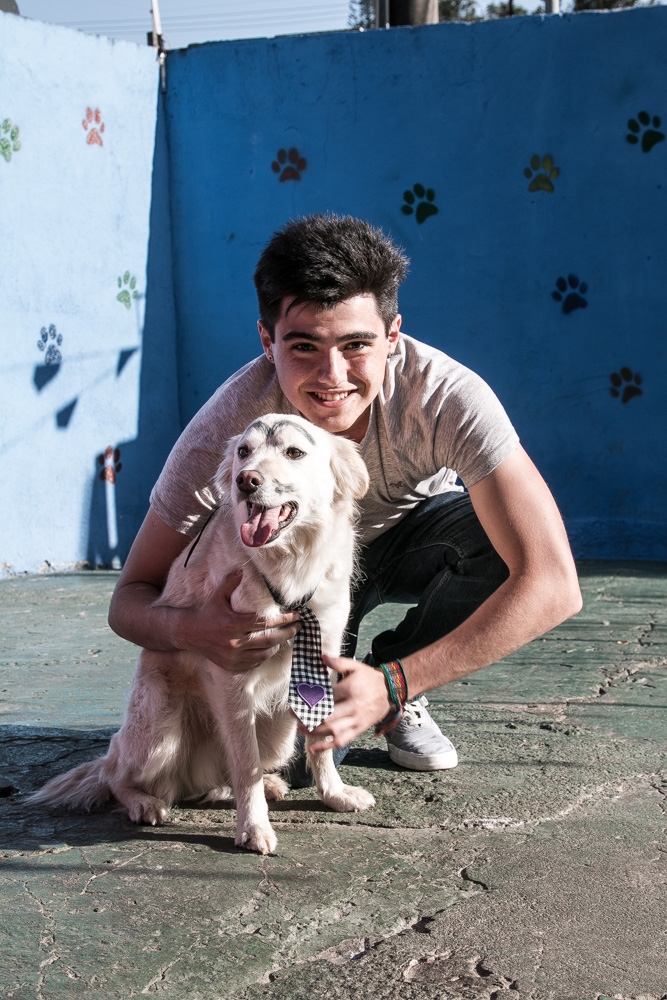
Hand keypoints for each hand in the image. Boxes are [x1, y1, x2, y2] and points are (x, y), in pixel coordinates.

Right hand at [180, 571, 301, 672]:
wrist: (189, 633)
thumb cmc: (206, 612)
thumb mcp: (218, 595)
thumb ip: (231, 582)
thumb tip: (243, 569)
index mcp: (233, 624)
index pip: (264, 622)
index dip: (283, 619)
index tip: (295, 615)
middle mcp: (234, 642)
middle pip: (269, 640)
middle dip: (287, 633)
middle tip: (298, 627)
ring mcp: (233, 656)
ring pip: (264, 653)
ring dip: (277, 645)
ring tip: (285, 637)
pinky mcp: (231, 666)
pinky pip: (254, 663)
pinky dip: (264, 656)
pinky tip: (269, 648)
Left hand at [304, 655, 392, 751]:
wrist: (390, 692)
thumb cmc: (369, 678)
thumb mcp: (355, 666)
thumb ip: (338, 662)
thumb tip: (321, 656)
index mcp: (351, 689)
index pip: (326, 696)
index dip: (311, 698)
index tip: (298, 698)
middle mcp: (353, 707)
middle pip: (327, 716)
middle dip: (308, 717)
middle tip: (293, 714)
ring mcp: (356, 721)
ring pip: (332, 731)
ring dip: (314, 732)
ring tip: (300, 728)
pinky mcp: (358, 730)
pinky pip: (341, 741)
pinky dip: (326, 747)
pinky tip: (313, 749)